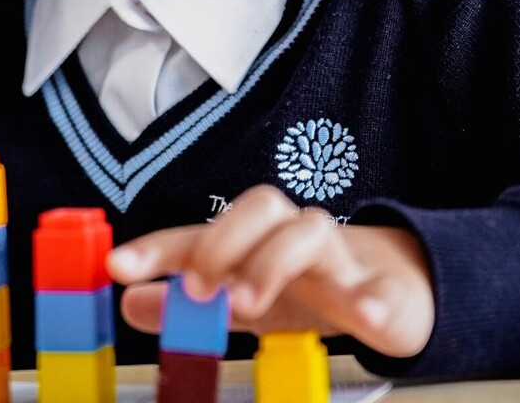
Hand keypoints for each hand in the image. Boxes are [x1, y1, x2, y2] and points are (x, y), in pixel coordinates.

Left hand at [107, 184, 434, 358]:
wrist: (398, 287)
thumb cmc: (313, 285)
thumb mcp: (243, 297)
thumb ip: (190, 302)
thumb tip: (128, 301)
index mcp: (257, 241)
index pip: (203, 231)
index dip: (160, 247)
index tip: (120, 266)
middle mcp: (295, 239)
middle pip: (262, 206)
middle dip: (222, 242)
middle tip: (195, 287)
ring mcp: (342, 262)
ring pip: (313, 231)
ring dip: (274, 262)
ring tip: (248, 302)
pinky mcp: (385, 293)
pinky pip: (381, 288)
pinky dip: (372, 299)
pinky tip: (362, 312)